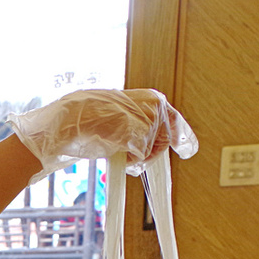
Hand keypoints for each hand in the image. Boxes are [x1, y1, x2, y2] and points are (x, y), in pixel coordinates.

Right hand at [6, 88, 197, 181]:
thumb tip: (151, 144)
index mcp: (152, 98)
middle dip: (150, 154)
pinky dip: (126, 160)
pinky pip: (139, 159)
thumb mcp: (120, 118)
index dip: (182, 137)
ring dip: (133, 157)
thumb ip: (139, 125)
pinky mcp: (141, 135)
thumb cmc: (87, 120)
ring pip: (150, 153)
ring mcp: (150, 120)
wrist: (71, 120)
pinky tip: (112, 147)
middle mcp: (157, 106)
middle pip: (164, 142)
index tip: (187, 150)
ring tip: (113, 144)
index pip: (174, 120)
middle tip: (126, 150)